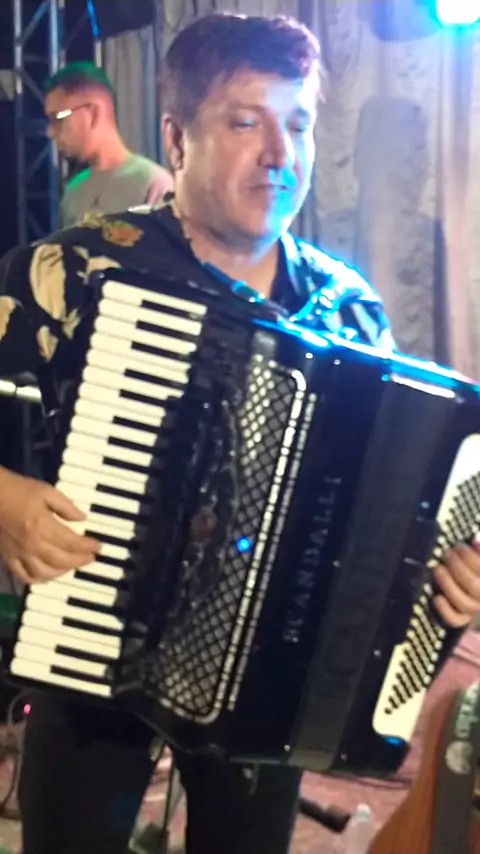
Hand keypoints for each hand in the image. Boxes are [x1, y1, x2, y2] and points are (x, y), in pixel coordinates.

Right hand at [0, 468, 99, 584]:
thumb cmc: (19, 490)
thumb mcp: (47, 491)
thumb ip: (67, 507)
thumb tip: (82, 519)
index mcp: (43, 526)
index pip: (71, 543)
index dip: (87, 546)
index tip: (98, 546)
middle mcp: (32, 544)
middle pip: (62, 560)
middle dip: (80, 560)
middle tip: (90, 557)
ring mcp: (19, 554)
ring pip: (45, 573)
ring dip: (63, 572)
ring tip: (72, 565)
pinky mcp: (9, 558)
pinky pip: (25, 576)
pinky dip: (39, 579)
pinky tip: (48, 574)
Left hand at [433, 539, 479, 627]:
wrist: (464, 580)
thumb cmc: (470, 564)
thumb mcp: (475, 554)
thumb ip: (478, 550)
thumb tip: (476, 540)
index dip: (471, 559)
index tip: (460, 547)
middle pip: (474, 586)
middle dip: (458, 568)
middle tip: (447, 555)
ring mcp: (474, 608)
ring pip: (464, 603)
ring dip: (449, 584)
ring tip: (438, 569)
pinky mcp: (462, 618)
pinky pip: (456, 620)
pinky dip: (446, 610)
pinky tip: (437, 597)